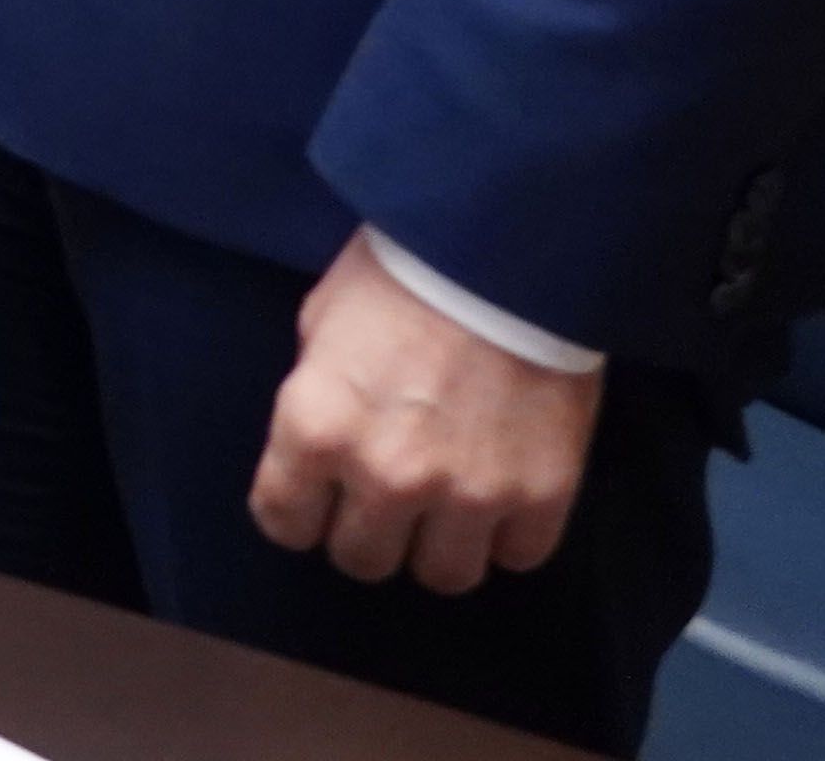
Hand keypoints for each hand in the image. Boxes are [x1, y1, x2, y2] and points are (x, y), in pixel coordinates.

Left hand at [250, 234, 598, 595]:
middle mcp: (384, 474)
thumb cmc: (402, 271)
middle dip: (368, 530)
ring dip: (440, 545)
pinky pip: (518, 557)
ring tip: (448, 506)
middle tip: (386, 497)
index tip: (315, 498)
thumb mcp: (323, 324)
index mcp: (315, 427)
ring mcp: (467, 493)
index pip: (283, 522)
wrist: (508, 248)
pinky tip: (503, 492)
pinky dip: (509, 534)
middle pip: (362, 561)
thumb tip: (322, 446)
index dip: (297, 510)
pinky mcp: (540, 496)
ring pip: (443, 576)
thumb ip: (318, 396)